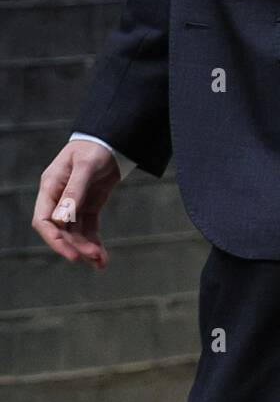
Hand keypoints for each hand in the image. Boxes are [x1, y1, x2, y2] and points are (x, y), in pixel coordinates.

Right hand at [31, 140, 121, 267]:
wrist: (113, 140)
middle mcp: (58, 198)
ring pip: (75, 233)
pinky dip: (94, 242)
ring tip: (101, 261)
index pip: (43, 220)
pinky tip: (102, 257)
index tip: (71, 254)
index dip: (54, 240)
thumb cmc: (95, 147)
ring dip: (86, 248)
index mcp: (51, 187)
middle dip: (75, 246)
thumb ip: (74, 191)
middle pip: (60, 231)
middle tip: (93, 257)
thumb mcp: (86, 166)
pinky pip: (88, 228)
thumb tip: (60, 219)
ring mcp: (73, 204)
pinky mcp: (88, 206)